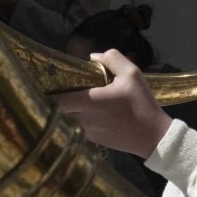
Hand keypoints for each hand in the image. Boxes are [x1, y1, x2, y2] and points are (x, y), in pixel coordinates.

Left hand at [55, 48, 171, 156]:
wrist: (153, 137)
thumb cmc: (142, 104)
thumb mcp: (132, 74)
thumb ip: (112, 58)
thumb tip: (93, 56)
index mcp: (88, 101)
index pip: (55, 100)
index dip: (45, 93)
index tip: (43, 84)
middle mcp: (83, 119)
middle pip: (54, 112)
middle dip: (50, 102)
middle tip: (50, 89)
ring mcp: (86, 132)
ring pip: (63, 122)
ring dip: (61, 113)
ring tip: (62, 100)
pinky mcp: (93, 140)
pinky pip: (74, 129)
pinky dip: (72, 121)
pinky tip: (79, 113)